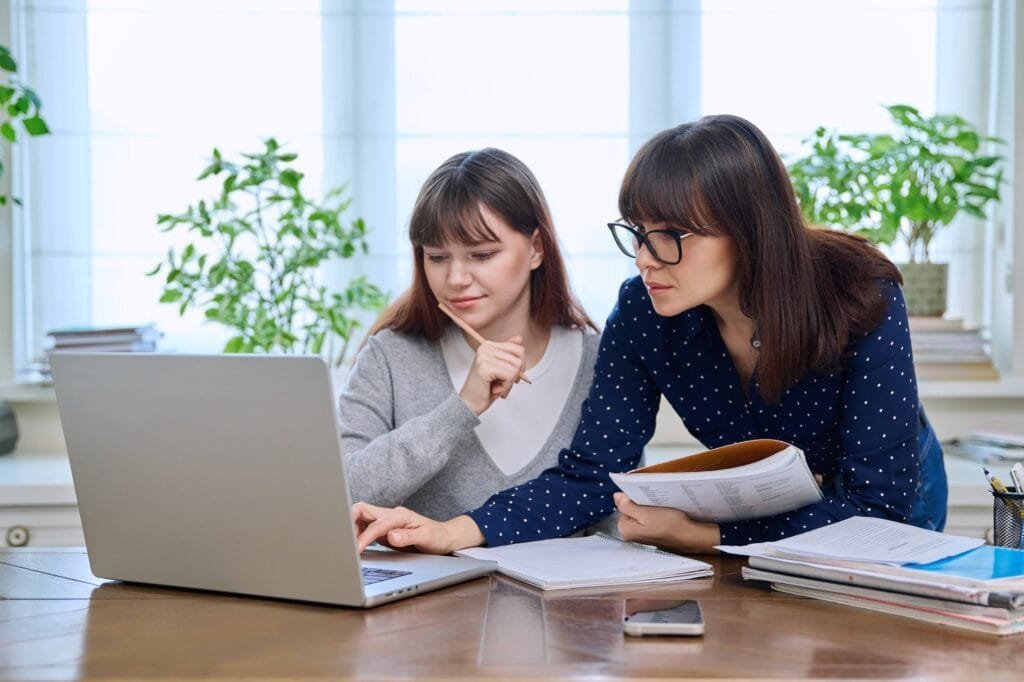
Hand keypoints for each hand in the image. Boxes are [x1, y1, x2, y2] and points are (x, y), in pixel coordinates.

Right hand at [352, 502, 484, 553]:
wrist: (444, 537)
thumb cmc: (437, 537)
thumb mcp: (427, 538)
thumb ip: (408, 536)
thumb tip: (391, 536)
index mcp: (399, 515)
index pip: (376, 525)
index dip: (364, 537)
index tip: (356, 550)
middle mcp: (390, 515)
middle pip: (362, 510)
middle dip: (349, 523)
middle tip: (345, 543)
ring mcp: (386, 522)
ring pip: (360, 517)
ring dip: (351, 528)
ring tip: (347, 545)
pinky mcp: (384, 530)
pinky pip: (364, 527)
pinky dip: (356, 533)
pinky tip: (356, 545)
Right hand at [458, 335, 525, 415]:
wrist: (470, 403)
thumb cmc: (485, 388)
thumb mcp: (500, 367)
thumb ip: (508, 352)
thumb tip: (520, 337)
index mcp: (488, 345)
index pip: (518, 349)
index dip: (520, 367)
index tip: (509, 377)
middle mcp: (485, 348)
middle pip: (519, 359)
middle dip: (514, 376)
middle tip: (501, 384)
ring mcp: (484, 357)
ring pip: (515, 368)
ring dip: (508, 383)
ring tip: (496, 387)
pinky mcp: (485, 368)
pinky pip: (509, 376)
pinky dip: (505, 387)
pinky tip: (494, 390)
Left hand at [614, 492, 720, 553]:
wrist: (689, 536)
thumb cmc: (670, 526)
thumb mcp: (645, 513)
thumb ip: (627, 506)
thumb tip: (616, 497)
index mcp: (625, 529)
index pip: (622, 506)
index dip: (633, 498)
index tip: (644, 497)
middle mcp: (631, 534)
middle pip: (630, 510)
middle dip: (639, 503)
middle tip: (652, 503)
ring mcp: (641, 534)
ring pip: (639, 513)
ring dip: (647, 507)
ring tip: (659, 507)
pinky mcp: (650, 533)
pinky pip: (647, 518)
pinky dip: (653, 513)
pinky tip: (662, 513)